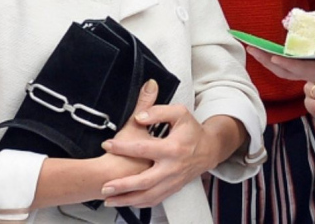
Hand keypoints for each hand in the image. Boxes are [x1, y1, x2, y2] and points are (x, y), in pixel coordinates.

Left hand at [99, 81, 234, 208]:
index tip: (107, 145)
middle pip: (145, 181)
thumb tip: (140, 116)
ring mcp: (172, 181)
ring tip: (109, 199)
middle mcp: (172, 168)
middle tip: (105, 186)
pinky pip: (154, 200)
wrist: (209, 149)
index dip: (123, 147)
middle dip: (123, 186)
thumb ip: (157, 111)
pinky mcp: (172, 189)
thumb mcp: (179, 113)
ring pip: (148, 196)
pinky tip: (125, 202)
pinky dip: (139, 203)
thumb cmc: (192, 131)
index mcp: (172, 148)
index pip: (143, 148)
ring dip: (127, 200)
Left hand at [247, 48, 314, 104]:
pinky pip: (289, 69)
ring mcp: (311, 75)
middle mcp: (314, 75)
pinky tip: (267, 53)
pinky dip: (277, 62)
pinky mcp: (311, 72)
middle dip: (268, 60)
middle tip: (250, 48)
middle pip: (286, 70)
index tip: (273, 57)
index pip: (303, 68)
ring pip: (285, 71)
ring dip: (268, 61)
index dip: (288, 63)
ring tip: (252, 48)